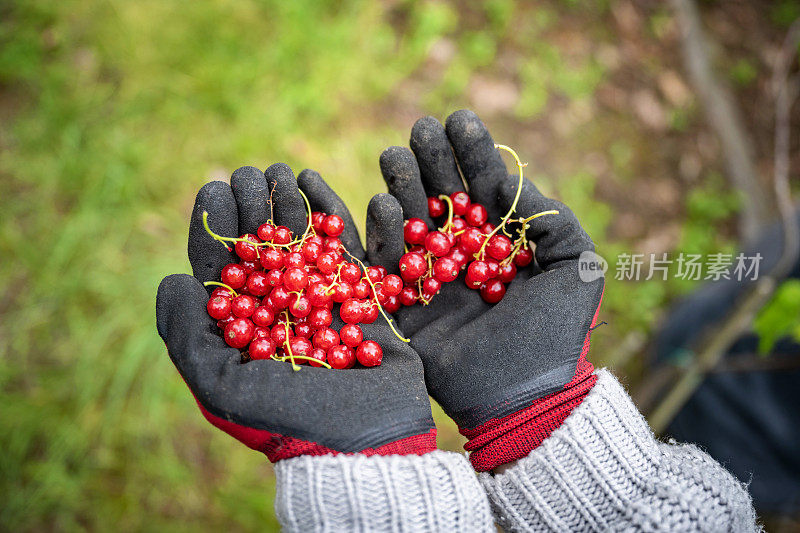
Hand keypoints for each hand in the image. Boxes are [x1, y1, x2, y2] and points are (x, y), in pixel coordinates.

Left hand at [156, 164, 434, 460]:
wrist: (366, 437)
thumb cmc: (290, 419)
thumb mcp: (221, 386)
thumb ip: (187, 335)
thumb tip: (173, 278)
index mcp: (242, 325)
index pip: (221, 266)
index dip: (214, 225)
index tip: (213, 188)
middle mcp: (278, 305)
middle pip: (258, 244)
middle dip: (249, 205)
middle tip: (247, 174)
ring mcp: (319, 295)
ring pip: (297, 238)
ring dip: (284, 201)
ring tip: (276, 170)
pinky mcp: (358, 291)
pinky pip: (341, 242)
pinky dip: (327, 210)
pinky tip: (311, 182)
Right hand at [368, 110, 603, 469]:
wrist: (521, 397)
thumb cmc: (554, 335)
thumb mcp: (577, 271)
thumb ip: (556, 221)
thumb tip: (514, 182)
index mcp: (504, 243)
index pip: (485, 187)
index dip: (472, 153)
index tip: (458, 120)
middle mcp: (465, 254)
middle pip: (442, 196)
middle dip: (431, 161)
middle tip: (420, 130)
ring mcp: (432, 277)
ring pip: (412, 220)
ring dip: (402, 185)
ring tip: (394, 155)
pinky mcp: (404, 302)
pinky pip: (387, 261)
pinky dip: (382, 231)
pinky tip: (382, 203)